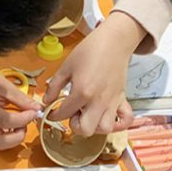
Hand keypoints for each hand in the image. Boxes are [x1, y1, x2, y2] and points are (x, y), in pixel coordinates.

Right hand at [0, 64, 40, 149]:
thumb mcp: (4, 86)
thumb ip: (21, 99)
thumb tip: (36, 109)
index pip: (7, 121)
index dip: (24, 118)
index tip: (34, 112)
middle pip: (2, 142)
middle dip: (19, 135)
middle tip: (26, 121)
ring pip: (1, 145)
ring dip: (15, 138)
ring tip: (20, 122)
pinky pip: (0, 141)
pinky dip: (10, 137)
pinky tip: (14, 124)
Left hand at [43, 12, 141, 135]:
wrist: (113, 41)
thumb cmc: (90, 50)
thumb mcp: (66, 66)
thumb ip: (54, 86)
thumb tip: (46, 100)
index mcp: (82, 91)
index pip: (64, 113)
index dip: (53, 115)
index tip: (52, 113)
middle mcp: (98, 100)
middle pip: (86, 129)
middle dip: (75, 126)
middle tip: (72, 115)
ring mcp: (112, 101)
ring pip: (104, 128)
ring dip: (94, 126)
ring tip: (88, 115)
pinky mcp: (122, 99)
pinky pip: (125, 119)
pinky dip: (118, 124)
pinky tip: (107, 117)